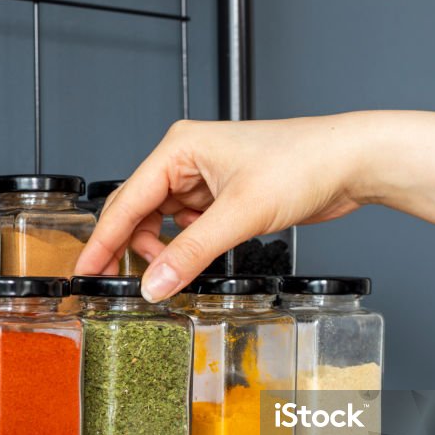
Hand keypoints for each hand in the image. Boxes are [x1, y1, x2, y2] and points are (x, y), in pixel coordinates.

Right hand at [74, 114, 373, 301]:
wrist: (350, 162)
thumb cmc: (302, 163)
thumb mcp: (239, 214)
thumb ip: (192, 253)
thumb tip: (154, 285)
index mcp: (179, 149)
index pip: (126, 200)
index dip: (102, 240)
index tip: (84, 270)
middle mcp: (186, 160)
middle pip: (139, 212)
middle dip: (132, 248)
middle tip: (121, 284)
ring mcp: (206, 179)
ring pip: (164, 223)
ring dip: (165, 251)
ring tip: (174, 273)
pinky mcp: (225, 197)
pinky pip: (190, 228)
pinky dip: (189, 248)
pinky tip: (198, 261)